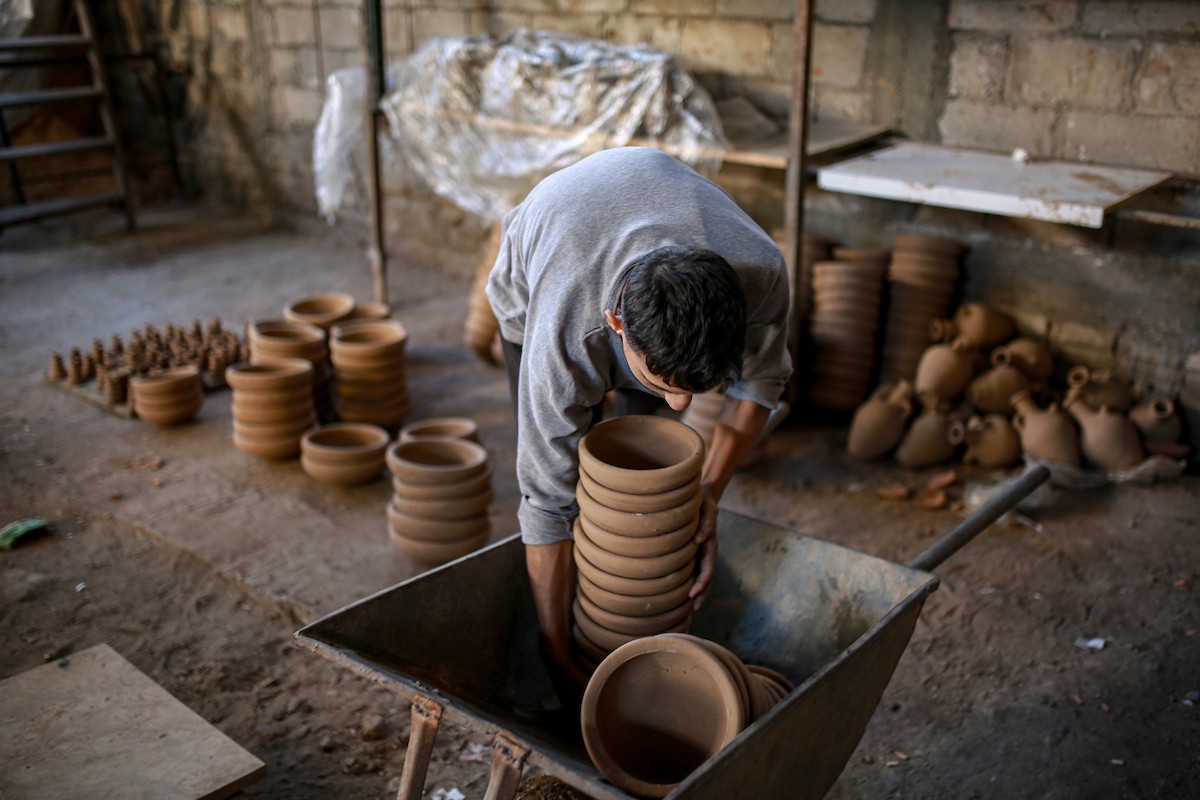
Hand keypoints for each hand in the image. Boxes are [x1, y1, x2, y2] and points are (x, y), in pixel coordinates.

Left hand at [688, 490, 719, 610]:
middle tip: (693, 609)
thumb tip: (699, 540)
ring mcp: (701, 551)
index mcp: (710, 544)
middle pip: (707, 577)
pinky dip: (691, 580)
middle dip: (701, 593)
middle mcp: (707, 551)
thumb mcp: (707, 508)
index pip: (708, 569)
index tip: (692, 594)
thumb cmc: (704, 501)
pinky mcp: (694, 549)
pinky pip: (694, 568)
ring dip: (697, 591)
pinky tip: (682, 592)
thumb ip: (706, 523)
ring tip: (689, 608)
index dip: (701, 583)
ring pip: (701, 575)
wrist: (704, 494)